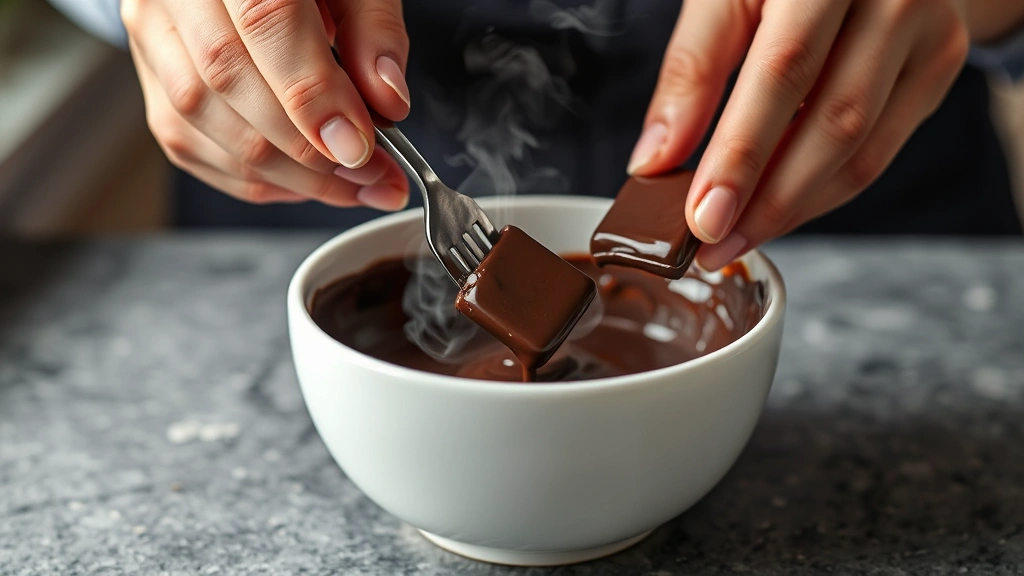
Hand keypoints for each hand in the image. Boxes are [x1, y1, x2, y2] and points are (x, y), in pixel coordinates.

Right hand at [122, 0, 411, 209]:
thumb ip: (374, 30)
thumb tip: (387, 103)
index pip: (265, 21)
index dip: (313, 96)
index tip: (360, 147)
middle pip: (226, 80)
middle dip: (306, 149)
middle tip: (372, 177)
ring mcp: (152, 31)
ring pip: (200, 120)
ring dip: (284, 173)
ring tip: (352, 187)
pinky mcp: (149, 73)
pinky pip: (187, 143)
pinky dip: (251, 177)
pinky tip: (303, 183)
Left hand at [629, 0, 970, 268]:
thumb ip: (693, 69)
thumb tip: (656, 160)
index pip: (784, 73)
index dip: (741, 155)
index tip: (702, 217)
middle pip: (833, 123)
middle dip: (767, 201)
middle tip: (712, 245)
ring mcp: (930, 33)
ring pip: (861, 149)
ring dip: (793, 208)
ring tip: (736, 239)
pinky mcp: (941, 64)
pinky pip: (879, 150)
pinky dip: (822, 190)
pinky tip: (778, 208)